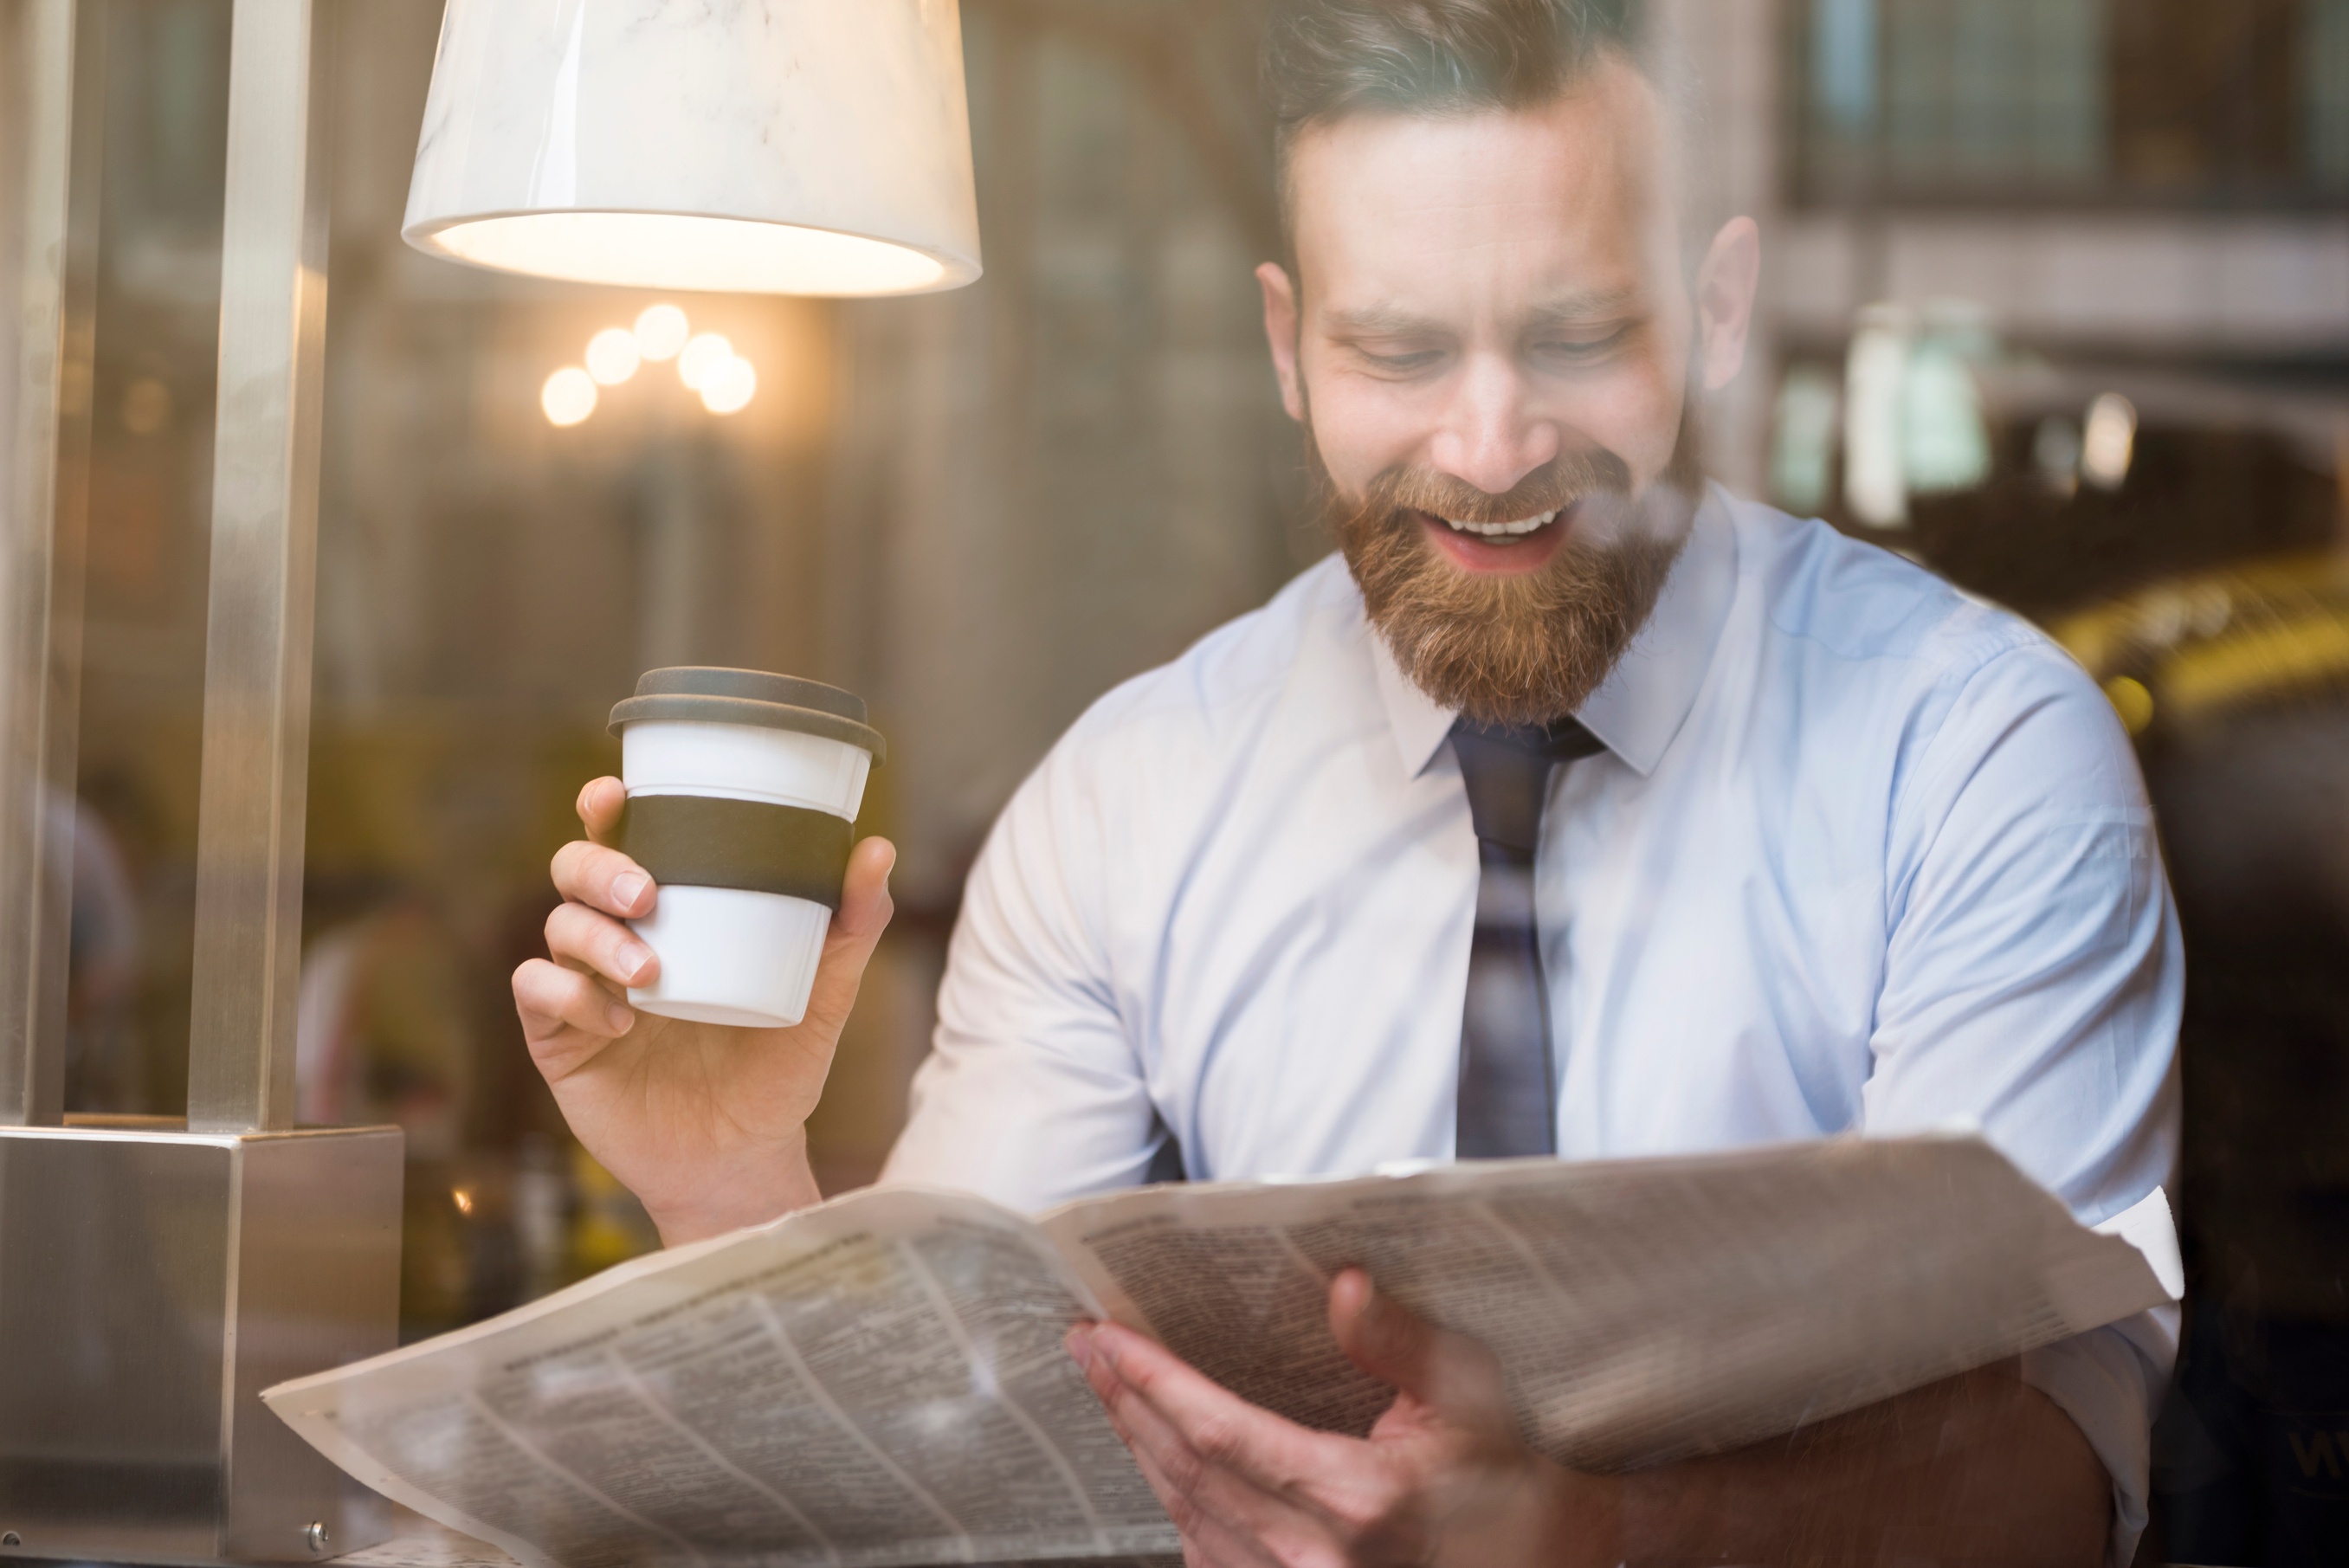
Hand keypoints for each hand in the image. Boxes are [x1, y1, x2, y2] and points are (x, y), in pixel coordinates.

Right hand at [511, 776, 895, 1244]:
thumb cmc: (776, 1070)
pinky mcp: (559, 1040)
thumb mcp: (823, 997)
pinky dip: (571, 997)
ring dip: (597, 938)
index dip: (607, 809)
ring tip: (650, 972)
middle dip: (599, 868)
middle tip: (646, 894)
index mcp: (670, 912)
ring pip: (557, 928)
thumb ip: (849, 927)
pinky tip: (621, 1021)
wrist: (743, 1158)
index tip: (616, 794)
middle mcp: (617, 939)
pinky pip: (538, 995)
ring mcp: (582, 988)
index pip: (625, 842)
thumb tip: (876, 849)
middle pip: (574, 871)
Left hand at [1068, 1268, 1614, 1567]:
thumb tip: (1342, 1283)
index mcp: (1355, 1499)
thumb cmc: (1504, 1474)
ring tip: (1109, 1387)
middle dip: (1128, 1402)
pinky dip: (1173, 1498)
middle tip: (1086, 1346)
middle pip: (1186, 1471)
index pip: (1221, 1433)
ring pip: (1186, 1514)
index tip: (1107, 1339)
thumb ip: (1398, 1339)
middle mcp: (1314, 1557)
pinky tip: (1156, 1457)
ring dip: (1140, 1446)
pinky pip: (1206, 1553)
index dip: (1154, 1383)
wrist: (1541, 1554)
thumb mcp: (1469, 1392)